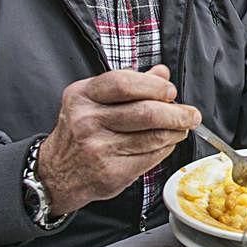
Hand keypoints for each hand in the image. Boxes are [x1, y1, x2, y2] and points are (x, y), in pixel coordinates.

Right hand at [37, 65, 201, 214]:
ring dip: (175, 131)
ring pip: (152, 136)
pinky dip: (165, 149)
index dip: (154, 86)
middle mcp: (87, 121)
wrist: (56, 173)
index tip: (171, 91)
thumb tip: (162, 73)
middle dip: (176, 113)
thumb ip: (129, 85)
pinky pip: (150, 157)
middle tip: (191, 114)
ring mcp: (98, 148)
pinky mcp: (111, 172)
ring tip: (182, 128)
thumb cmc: (79, 132)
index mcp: (83, 96)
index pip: (123, 83)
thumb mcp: (94, 101)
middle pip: (145, 112)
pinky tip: (167, 144)